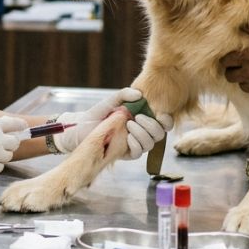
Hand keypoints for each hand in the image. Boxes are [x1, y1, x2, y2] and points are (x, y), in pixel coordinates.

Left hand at [53, 87, 171, 155]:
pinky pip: (138, 153)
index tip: (160, 114)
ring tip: (129, 125)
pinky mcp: (125, 153)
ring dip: (143, 134)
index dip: (167, 120)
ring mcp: (134, 143)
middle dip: (152, 126)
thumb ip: (124, 94)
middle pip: (160, 134)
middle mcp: (141, 132)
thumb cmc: (98, 113)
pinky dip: (136, 145)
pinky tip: (128, 137)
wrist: (81, 128)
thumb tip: (139, 94)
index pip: (163, 122)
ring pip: (150, 144)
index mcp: (143, 118)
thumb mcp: (112, 100)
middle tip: (138, 117)